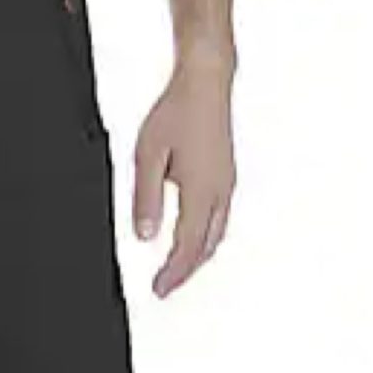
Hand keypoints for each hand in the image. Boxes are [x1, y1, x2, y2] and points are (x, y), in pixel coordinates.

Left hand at [132, 56, 236, 297]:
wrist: (206, 83)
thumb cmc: (176, 113)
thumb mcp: (148, 155)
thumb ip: (146, 198)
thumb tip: (145, 235)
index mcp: (201, 191)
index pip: (187, 245)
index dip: (173, 272)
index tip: (159, 290)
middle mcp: (219, 192)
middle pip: (206, 247)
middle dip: (186, 271)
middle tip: (165, 287)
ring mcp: (227, 184)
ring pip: (216, 234)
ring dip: (198, 256)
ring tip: (178, 270)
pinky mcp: (227, 175)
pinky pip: (220, 219)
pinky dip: (207, 238)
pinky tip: (194, 237)